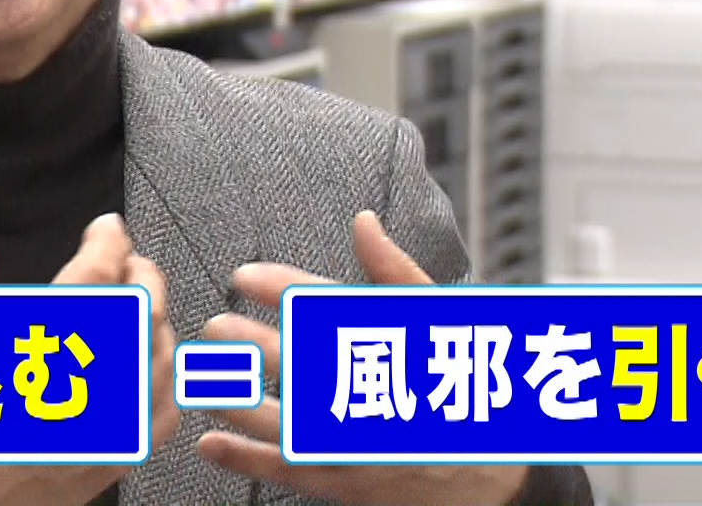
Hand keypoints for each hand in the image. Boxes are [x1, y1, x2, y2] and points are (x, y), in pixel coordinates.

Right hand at [0, 201, 177, 505]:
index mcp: (28, 357)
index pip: (96, 281)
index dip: (110, 243)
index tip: (107, 229)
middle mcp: (73, 394)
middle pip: (139, 315)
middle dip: (138, 275)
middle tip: (123, 257)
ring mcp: (98, 432)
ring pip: (159, 361)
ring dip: (154, 322)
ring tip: (136, 302)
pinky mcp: (108, 463)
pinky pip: (160, 414)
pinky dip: (162, 378)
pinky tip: (146, 364)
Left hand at [195, 211, 526, 505]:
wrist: (496, 475)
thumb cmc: (462, 384)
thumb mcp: (437, 320)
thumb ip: (393, 271)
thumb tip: (363, 222)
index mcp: (394, 350)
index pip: (331, 311)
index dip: (282, 290)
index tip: (245, 275)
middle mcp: (374, 396)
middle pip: (303, 366)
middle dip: (252, 344)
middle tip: (217, 325)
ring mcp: (357, 444)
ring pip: (286, 423)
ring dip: (238, 400)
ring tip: (204, 376)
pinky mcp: (345, 483)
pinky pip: (289, 470)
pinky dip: (246, 458)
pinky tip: (212, 442)